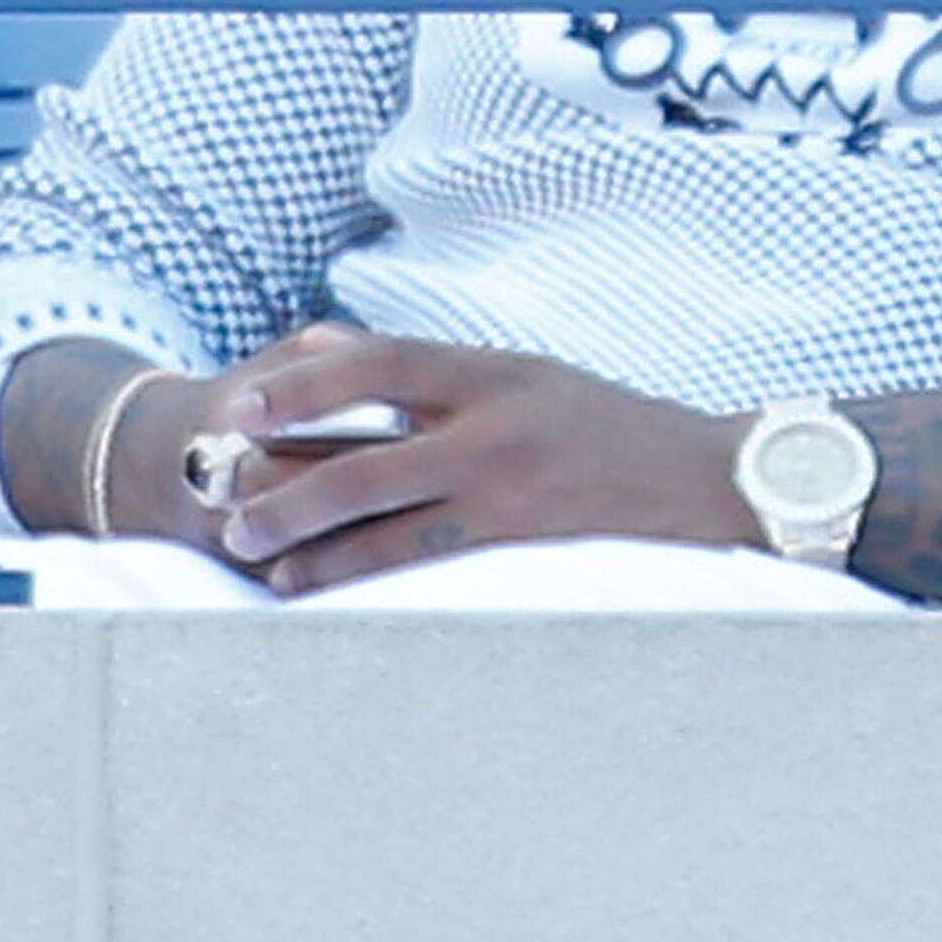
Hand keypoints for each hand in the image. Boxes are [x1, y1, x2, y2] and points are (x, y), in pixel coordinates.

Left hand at [200, 335, 754, 596]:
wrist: (712, 482)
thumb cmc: (611, 429)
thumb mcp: (525, 376)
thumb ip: (429, 370)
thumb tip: (316, 346)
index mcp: (498, 373)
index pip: (385, 362)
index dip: (306, 383)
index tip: (243, 405)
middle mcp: (499, 428)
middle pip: (367, 459)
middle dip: (286, 489)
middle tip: (229, 513)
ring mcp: (513, 494)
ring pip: (387, 528)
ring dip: (312, 549)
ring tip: (259, 563)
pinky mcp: (527, 551)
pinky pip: (427, 570)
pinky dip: (366, 582)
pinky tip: (325, 595)